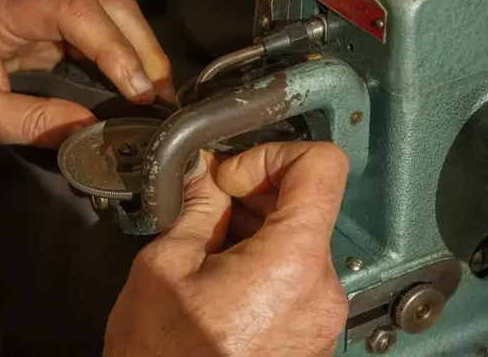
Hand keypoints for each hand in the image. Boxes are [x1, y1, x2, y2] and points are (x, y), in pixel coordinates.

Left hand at [0, 0, 172, 187]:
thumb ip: (33, 122)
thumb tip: (90, 130)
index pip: (73, 12)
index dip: (113, 47)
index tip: (136, 88)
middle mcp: (21, 8)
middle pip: (100, 5)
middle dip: (138, 44)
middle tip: (158, 91)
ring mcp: (32, 23)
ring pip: (102, 19)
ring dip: (134, 51)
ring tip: (154, 93)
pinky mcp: (39, 43)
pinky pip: (90, 42)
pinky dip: (118, 62)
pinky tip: (131, 88)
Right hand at [105, 142, 349, 355]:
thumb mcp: (165, 268)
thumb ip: (197, 209)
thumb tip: (206, 176)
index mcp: (291, 264)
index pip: (321, 167)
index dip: (272, 155)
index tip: (233, 176)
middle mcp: (321, 290)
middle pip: (310, 204)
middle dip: (256, 192)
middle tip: (210, 205)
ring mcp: (321, 316)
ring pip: (301, 239)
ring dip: (257, 227)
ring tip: (209, 246)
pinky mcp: (312, 333)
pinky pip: (298, 273)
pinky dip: (264, 258)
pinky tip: (222, 273)